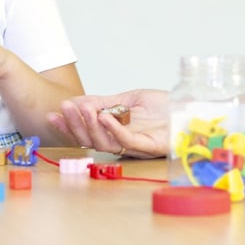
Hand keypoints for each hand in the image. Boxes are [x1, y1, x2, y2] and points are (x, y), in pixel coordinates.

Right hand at [46, 89, 169, 158]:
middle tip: (64, 108)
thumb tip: (78, 102)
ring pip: (105, 143)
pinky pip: (126, 142)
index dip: (69, 126)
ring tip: (81, 108)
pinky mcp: (150, 146)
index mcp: (116, 131)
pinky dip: (113, 129)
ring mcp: (135, 145)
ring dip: (90, 125)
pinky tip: (104, 116)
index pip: (86, 132)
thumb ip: (104, 102)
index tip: (53, 115)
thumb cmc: (164, 105)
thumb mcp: (128, 98)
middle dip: (74, 124)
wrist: (191, 107)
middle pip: (91, 140)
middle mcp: (122, 142)